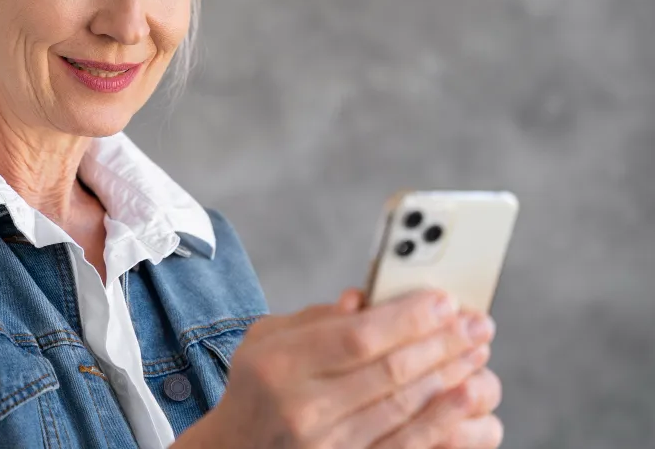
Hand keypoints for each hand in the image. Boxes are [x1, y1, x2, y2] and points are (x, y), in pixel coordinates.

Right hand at [175, 288, 499, 448]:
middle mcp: (302, 408)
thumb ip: (315, 317)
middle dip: (441, 343)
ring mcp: (326, 445)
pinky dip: (444, 422)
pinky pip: (405, 445)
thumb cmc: (256, 388)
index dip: (407, 318)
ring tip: (477, 352)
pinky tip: (467, 399)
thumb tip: (365, 298)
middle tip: (476, 323)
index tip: (443, 301)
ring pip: (403, 409)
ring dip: (450, 378)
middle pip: (388, 372)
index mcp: (279, 365)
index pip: (356, 337)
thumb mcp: (266, 341)